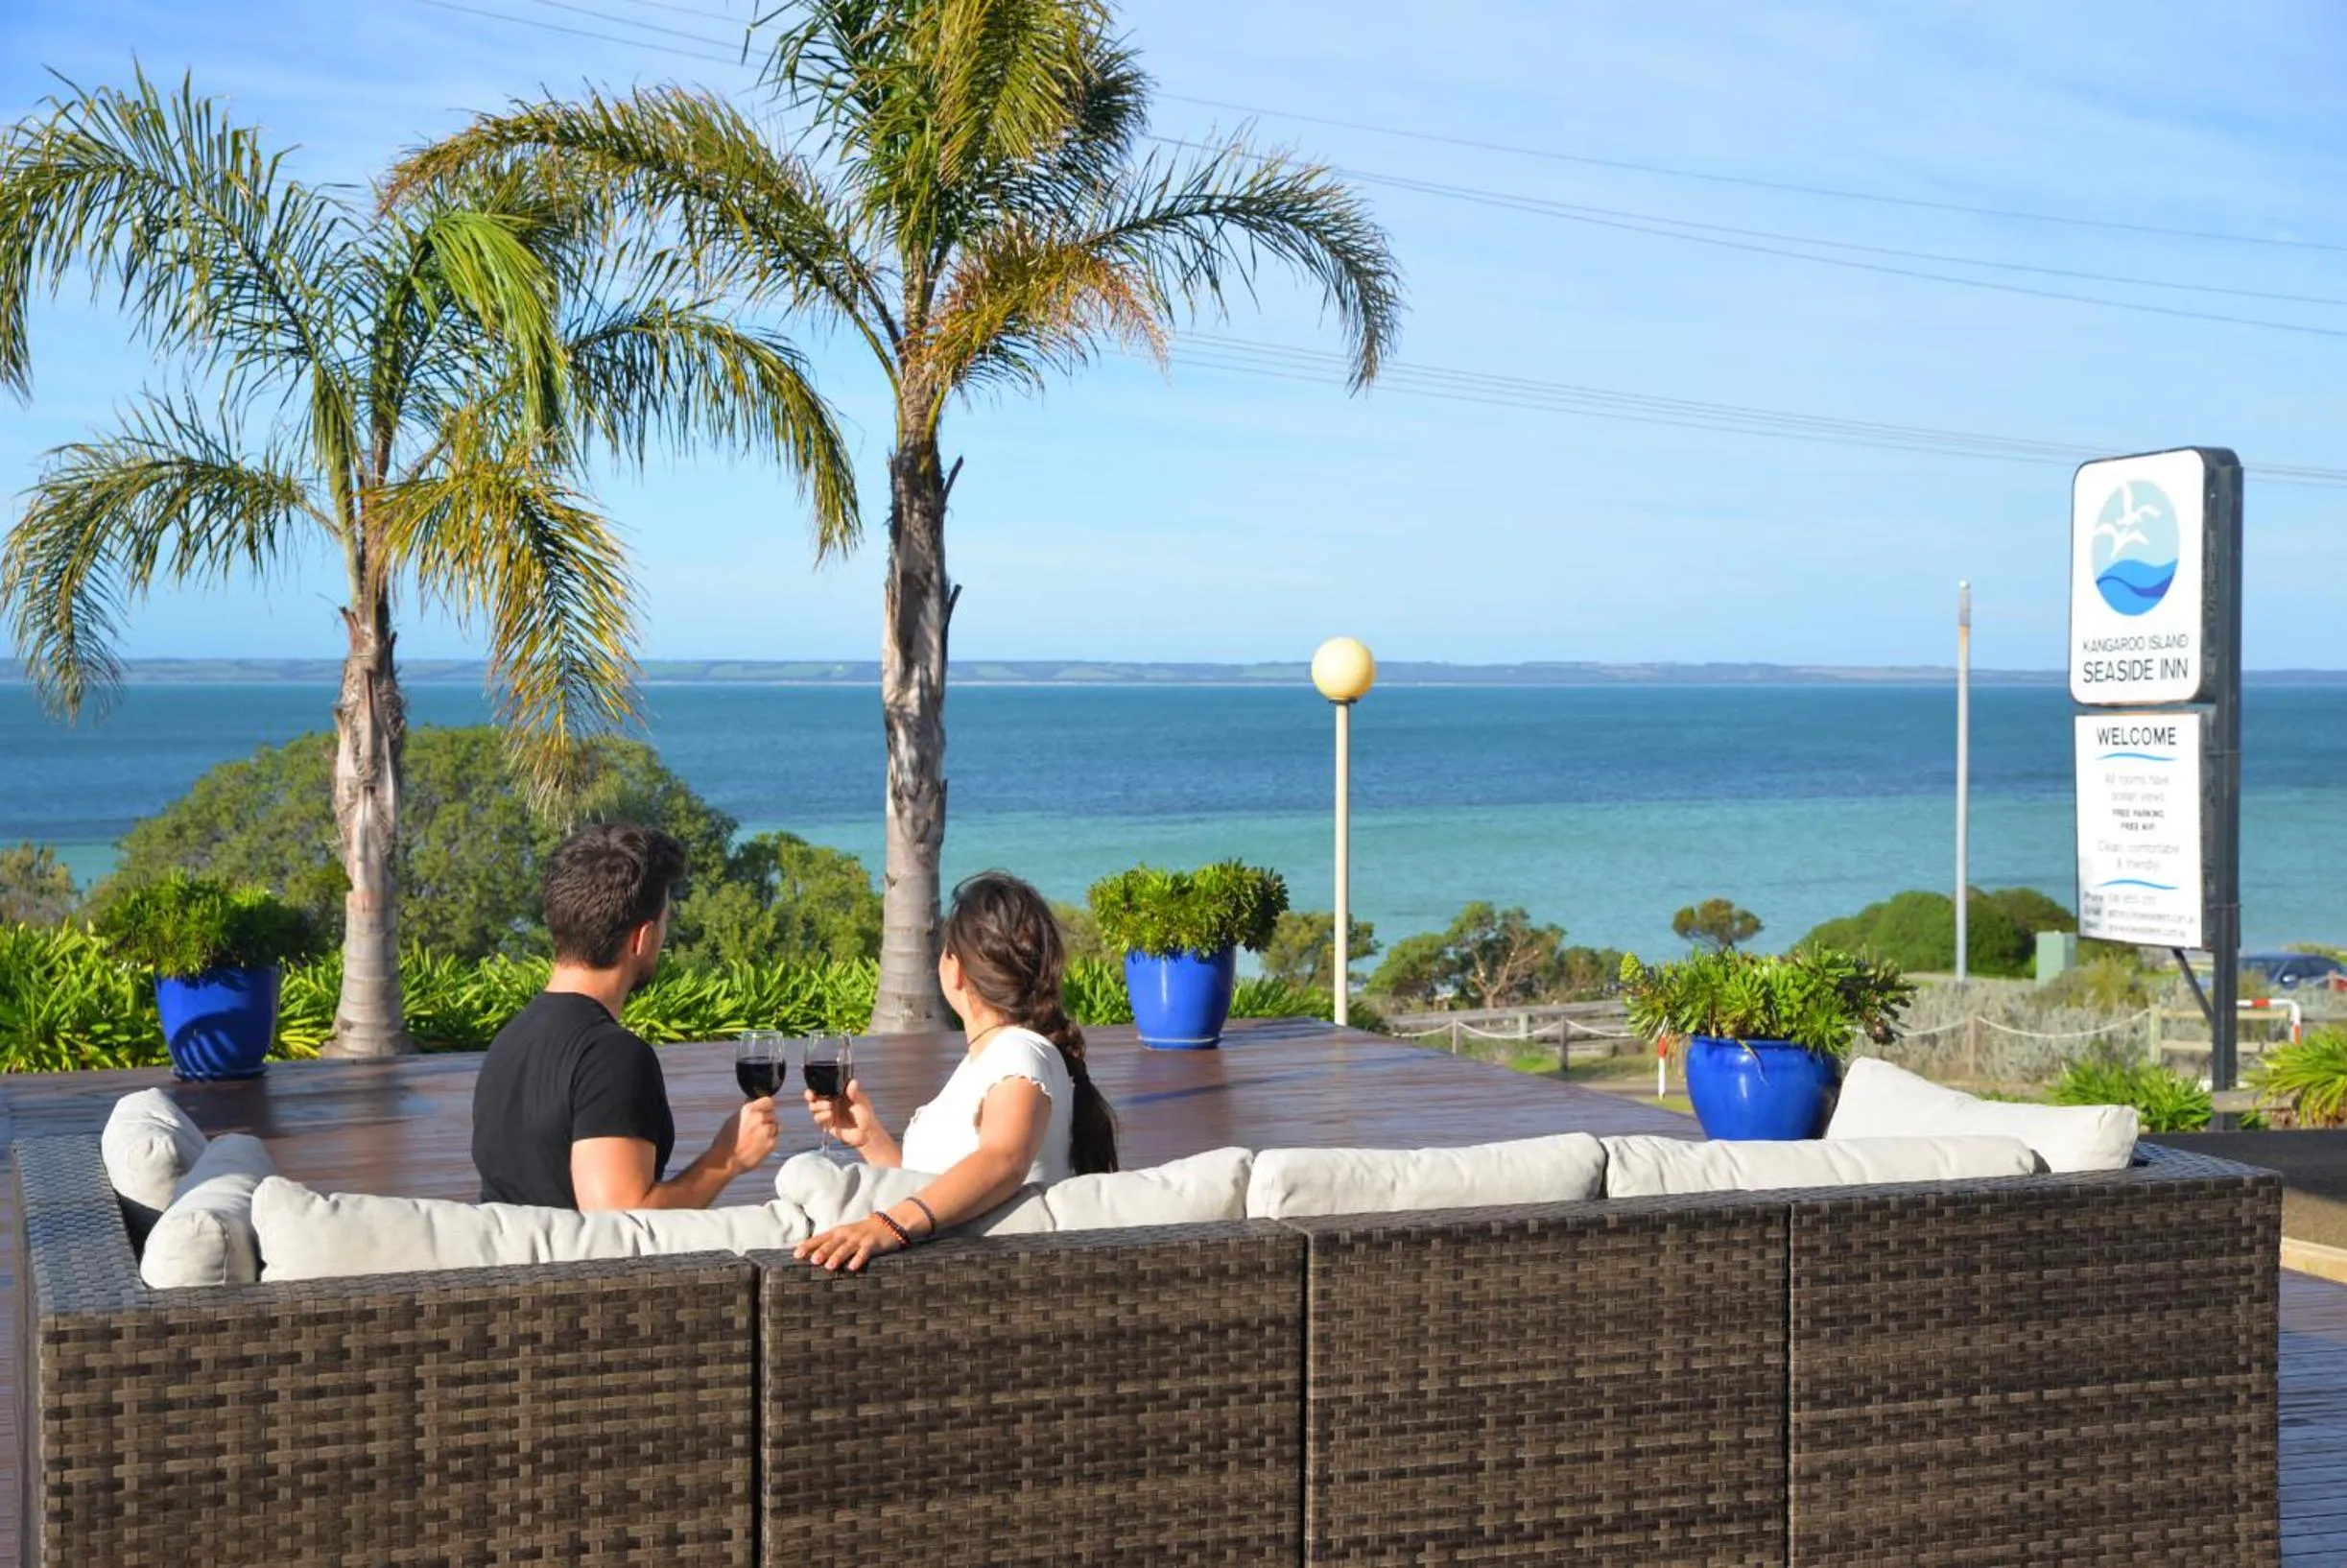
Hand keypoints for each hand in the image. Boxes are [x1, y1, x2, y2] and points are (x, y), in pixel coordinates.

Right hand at [712, 1096, 778, 1175]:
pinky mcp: (770, 1144)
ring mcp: (766, 1131)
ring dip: (770, 1132)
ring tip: (757, 1139)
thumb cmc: (726, 1141)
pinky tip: (758, 1147)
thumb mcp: (733, 1119)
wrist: (726, 1160)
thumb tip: (752, 1101)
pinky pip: (775, 1140)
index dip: (767, 1107)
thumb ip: (747, 1111)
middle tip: (758, 1130)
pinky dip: (769, 1143)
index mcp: (749, 1110)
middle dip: (768, 1121)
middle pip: (773, 1115)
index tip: (766, 1112)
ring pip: (776, 1127)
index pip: (769, 1101)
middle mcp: (759, 1118)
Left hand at [792, 1214, 906, 1272]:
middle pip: (832, 1243)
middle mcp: (847, 1234)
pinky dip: (859, 1259)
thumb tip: (810, 1255)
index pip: (820, 1238)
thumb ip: (831, 1243)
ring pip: (847, 1248)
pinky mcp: (873, 1244)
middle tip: (812, 1261)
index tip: (796, 1254)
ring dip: (838, 1256)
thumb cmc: (862, 1233)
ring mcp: (860, 1239)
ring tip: (829, 1266)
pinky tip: (853, 1267)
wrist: (888, 1223)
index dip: (808, 1246)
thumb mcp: (845, 1235)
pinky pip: (865, 1253)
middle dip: (822, 1251)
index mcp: (838, 1232)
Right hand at [806, 1078, 882, 1150]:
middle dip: (810, 1095)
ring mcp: (827, 1112)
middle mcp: (830, 1101)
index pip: (822, 1086)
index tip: (815, 1086)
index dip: (816, 1085)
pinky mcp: (826, 1123)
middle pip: (813, 1096)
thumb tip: (853, 1081)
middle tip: (813, 1096)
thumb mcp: (861, 1102)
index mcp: (837, 1093)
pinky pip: (817, 1119)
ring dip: (818, 1106)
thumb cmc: (865, 1115)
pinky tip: (830, 1116)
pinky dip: (822, 1116)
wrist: (865, 1134)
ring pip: (813, 1107)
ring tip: (829, 1107)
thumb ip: (855, 1093)